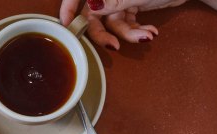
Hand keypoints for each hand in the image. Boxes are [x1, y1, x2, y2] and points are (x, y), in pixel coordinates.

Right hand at [60, 0, 188, 49]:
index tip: (65, 26)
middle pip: (94, 16)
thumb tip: (90, 8)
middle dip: (105, 34)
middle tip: (114, 46)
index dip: (68, 9)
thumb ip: (110, 1)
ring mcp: (119, 0)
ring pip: (113, 24)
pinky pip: (126, 25)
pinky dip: (137, 31)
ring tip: (146, 37)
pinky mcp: (131, 7)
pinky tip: (150, 33)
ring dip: (129, 34)